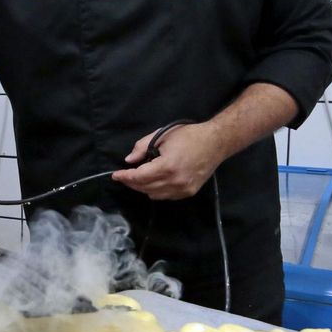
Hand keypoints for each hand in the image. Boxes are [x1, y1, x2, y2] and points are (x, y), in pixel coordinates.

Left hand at [110, 123, 224, 200]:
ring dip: (143, 188)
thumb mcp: (162, 135)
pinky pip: (166, 196)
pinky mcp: (189, 192)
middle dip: (132, 182)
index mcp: (167, 166)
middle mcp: (175, 181)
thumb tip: (128, 160)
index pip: (139, 177)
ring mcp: (183, 189)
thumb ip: (142, 148)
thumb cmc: (189, 136)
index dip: (125, 177)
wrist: (215, 142)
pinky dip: (156, 191)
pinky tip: (154, 181)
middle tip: (124, 176)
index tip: (115, 175)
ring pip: (154, 195)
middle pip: (145, 188)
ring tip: (139, 178)